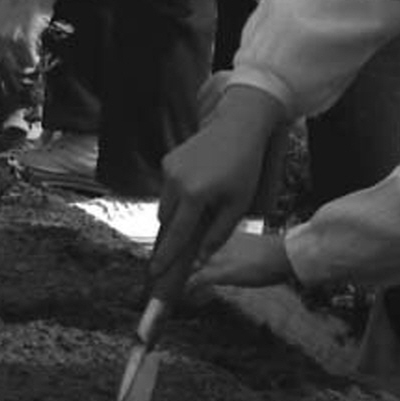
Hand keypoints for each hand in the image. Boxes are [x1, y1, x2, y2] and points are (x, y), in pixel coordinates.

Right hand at [150, 85, 287, 299]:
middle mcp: (175, 181)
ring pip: (166, 204)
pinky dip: (179, 196)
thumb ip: (217, 234)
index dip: (166, 257)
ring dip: (178, 214)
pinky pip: (168, 187)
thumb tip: (200, 258)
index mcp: (194, 195)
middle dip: (176, 232)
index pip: (177, 234)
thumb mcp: (237, 204)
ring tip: (204, 207)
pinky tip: (201, 188)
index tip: (155, 273)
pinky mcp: (168, 160)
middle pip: (167, 221)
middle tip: (192, 238)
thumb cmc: (243, 167)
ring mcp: (169, 169)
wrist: (237, 127)